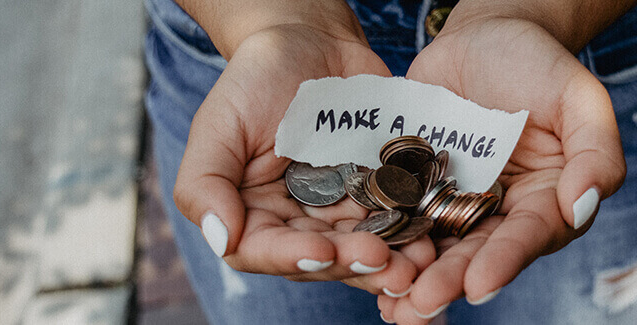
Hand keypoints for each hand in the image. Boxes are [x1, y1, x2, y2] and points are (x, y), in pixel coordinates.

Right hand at [172, 24, 435, 294]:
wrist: (311, 42)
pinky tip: (432, 237)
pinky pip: (397, 218)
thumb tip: (221, 238)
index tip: (325, 252)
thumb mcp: (218, 124)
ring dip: (391, 261)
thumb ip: (204, 184)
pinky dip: (413, 230)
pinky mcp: (379, 192)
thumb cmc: (255, 80)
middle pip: (323, 258)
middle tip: (385, 261)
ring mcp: (341, 210)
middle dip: (353, 263)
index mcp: (253, 214)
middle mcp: (298, 221)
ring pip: (364, 247)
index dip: (294, 258)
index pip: (265, 251)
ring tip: (417, 263)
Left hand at [378, 17, 625, 322]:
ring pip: (434, 245)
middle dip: (449, 280)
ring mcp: (454, 200)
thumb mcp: (580, 97)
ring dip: (412, 275)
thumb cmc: (539, 63)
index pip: (528, 236)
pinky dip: (383, 239)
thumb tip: (581, 207)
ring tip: (390, 303)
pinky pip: (398, 214)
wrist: (485, 35)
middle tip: (420, 303)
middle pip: (475, 252)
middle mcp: (499, 212)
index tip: (480, 285)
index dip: (505, 261)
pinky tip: (361, 261)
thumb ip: (596, 152)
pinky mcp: (416, 185)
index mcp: (545, 201)